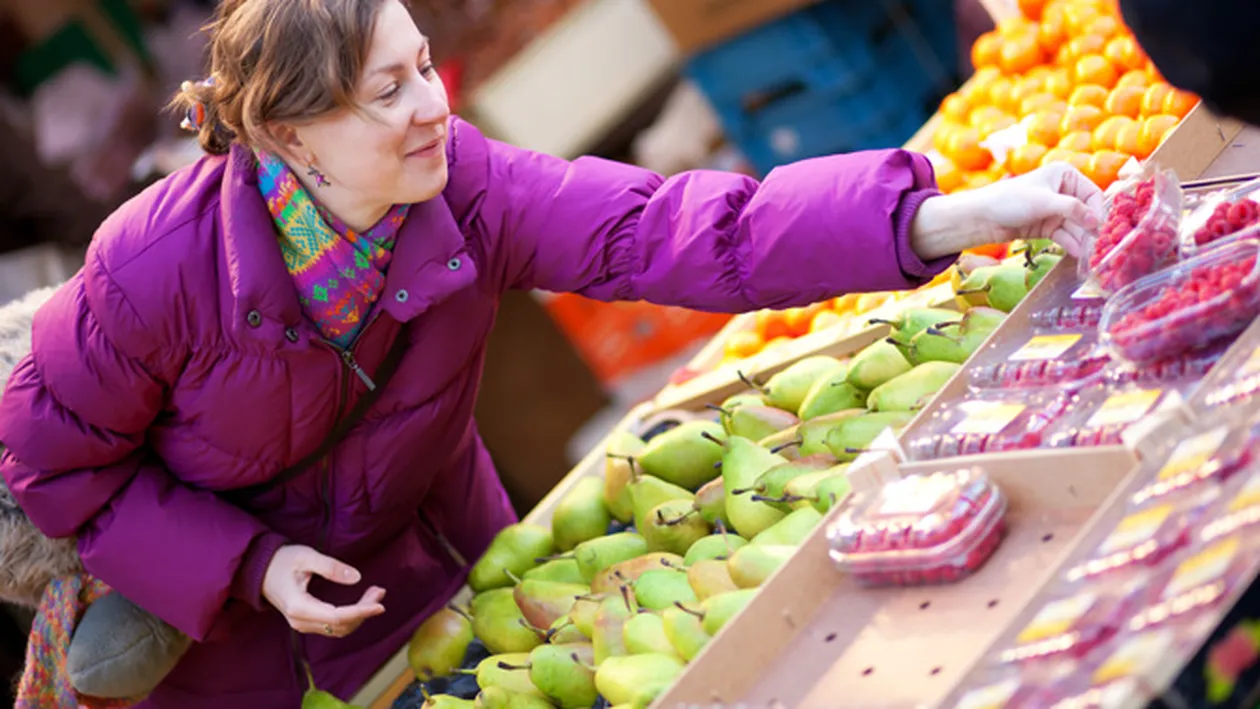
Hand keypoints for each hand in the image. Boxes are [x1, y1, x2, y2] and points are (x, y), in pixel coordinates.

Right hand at [262, 545, 385, 637]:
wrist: (260, 569)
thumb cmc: (282, 560)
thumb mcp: (307, 557)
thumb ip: (331, 567)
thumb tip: (357, 578)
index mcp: (299, 607)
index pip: (337, 617)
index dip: (361, 612)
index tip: (380, 604)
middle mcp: (300, 621)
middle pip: (341, 625)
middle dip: (364, 611)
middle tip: (380, 591)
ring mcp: (302, 624)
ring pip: (338, 629)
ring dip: (359, 615)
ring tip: (375, 594)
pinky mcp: (306, 622)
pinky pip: (333, 626)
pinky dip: (351, 617)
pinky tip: (362, 603)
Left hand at [911, 162, 1104, 259]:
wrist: (982, 217)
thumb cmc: (1010, 201)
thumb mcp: (1044, 202)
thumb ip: (1072, 209)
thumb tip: (1096, 221)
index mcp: (1065, 175)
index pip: (1092, 193)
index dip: (1098, 211)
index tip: (1101, 228)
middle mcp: (1063, 190)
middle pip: (1086, 212)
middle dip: (1091, 229)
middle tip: (1099, 246)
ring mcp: (1055, 209)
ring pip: (1076, 226)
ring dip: (1082, 240)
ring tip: (1090, 255)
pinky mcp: (1047, 225)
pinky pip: (1065, 235)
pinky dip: (1071, 244)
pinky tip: (1077, 254)